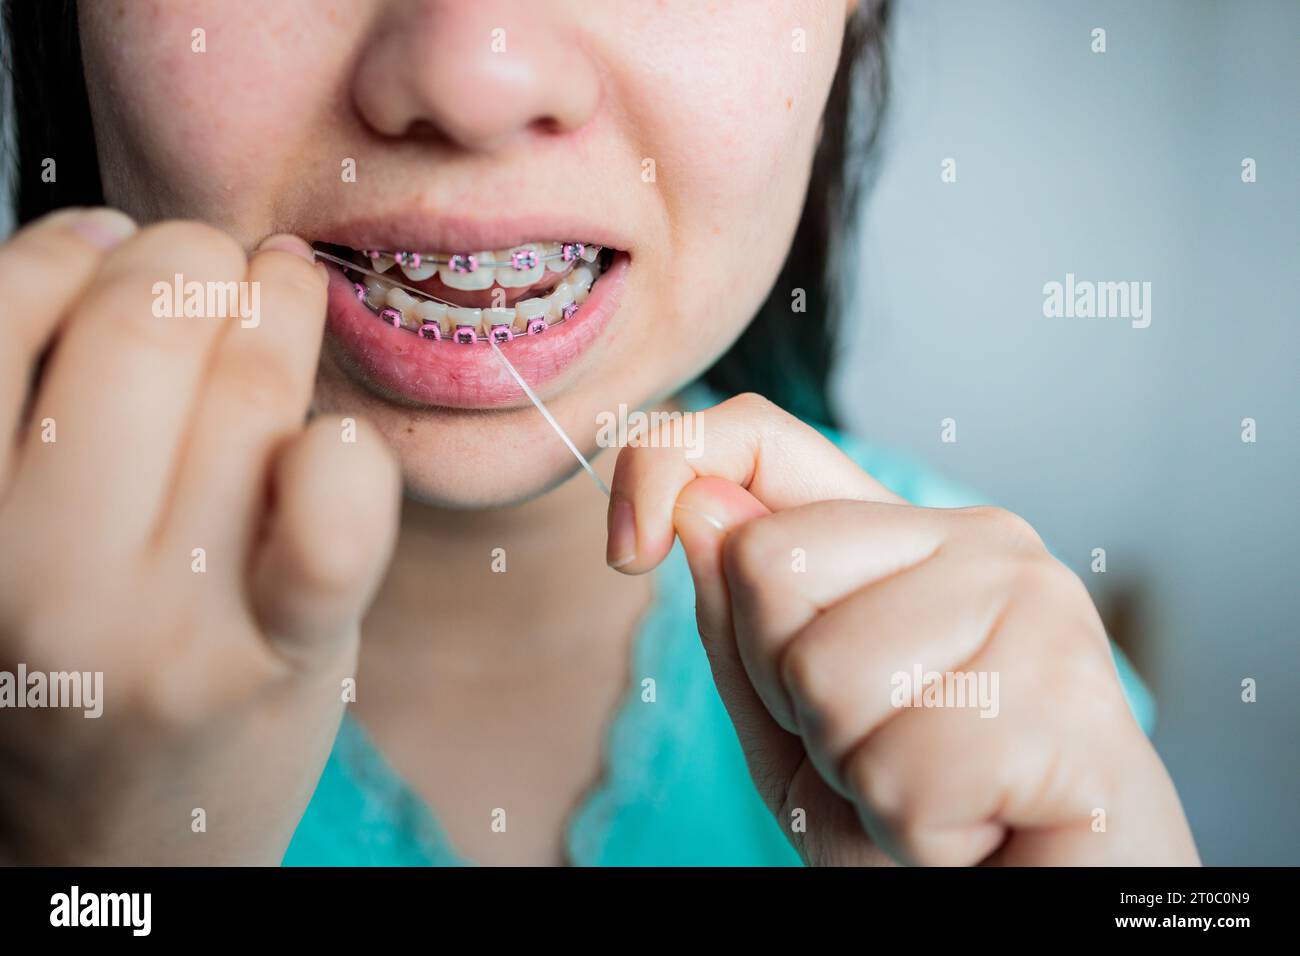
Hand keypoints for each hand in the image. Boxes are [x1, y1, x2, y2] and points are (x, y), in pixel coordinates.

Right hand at [0, 209, 399, 863]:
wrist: (114, 851)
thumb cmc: (60, 669)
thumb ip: (30, 403)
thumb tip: (103, 236)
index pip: (13, 305)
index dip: (83, 247)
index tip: (118, 244)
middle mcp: (35, 572)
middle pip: (149, 327)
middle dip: (196, 260)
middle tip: (220, 264)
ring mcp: (161, 623)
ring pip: (249, 394)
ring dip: (282, 315)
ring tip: (283, 297)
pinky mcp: (274, 665)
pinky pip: (328, 522)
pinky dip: (347, 457)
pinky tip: (334, 440)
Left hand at [607, 393, 1198, 864]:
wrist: (1043, 904)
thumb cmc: (923, 822)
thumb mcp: (795, 727)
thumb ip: (745, 621)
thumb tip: (697, 501)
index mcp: (904, 540)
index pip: (758, 436)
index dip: (666, 460)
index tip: (627, 546)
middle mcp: (977, 542)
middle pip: (767, 566)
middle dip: (791, 697)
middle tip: (881, 752)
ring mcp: (1033, 602)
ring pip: (826, 675)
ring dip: (858, 775)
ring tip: (936, 794)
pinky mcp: (1071, 692)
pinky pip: (902, 771)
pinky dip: (915, 831)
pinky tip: (980, 827)